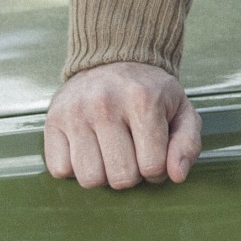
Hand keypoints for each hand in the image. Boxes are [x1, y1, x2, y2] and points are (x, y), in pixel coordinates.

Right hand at [43, 61, 200, 187]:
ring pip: (90, 179)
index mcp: (143, 101)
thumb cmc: (150, 93)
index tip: (153, 153)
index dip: (157, 170)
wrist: (113, 60)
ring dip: (103, 175)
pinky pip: (60, 170)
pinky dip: (75, 168)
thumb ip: (188, 144)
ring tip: (109, 153)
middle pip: (121, 178)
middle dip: (131, 174)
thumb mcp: (181, 110)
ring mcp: (75, 113)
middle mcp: (105, 105)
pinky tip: (88, 149)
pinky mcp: (52, 121)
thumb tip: (177, 176)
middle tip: (131, 153)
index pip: (152, 167)